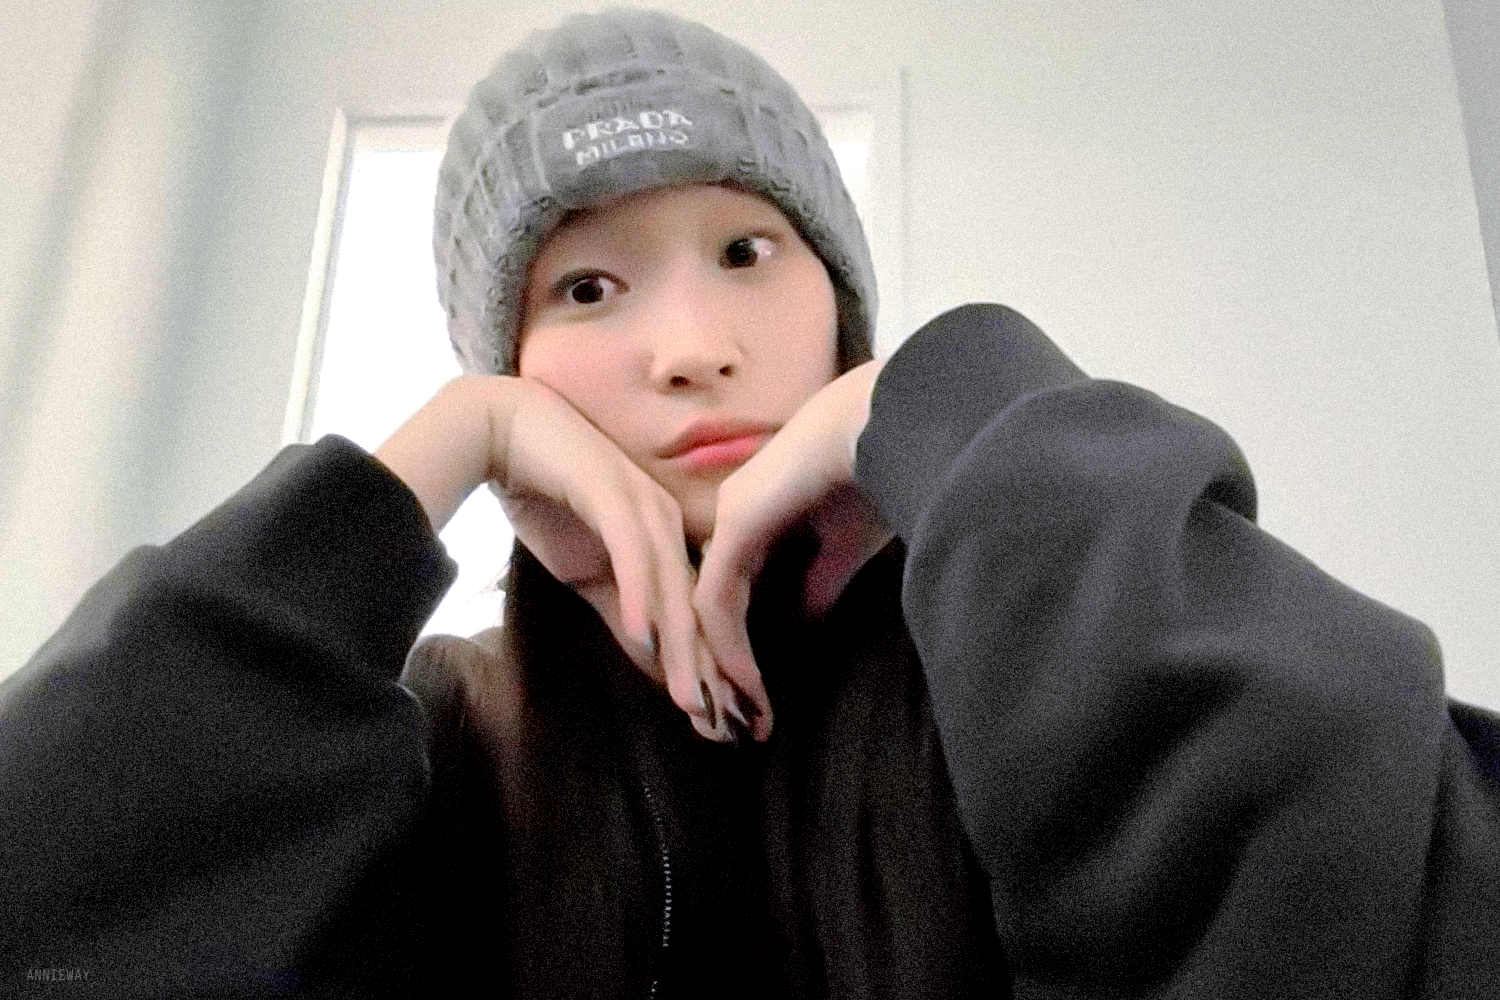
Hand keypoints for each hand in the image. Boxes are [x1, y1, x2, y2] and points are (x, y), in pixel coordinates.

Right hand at [374, 375, 728, 740]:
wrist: (499, 431)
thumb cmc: (546, 499)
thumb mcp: (587, 573)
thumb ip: (622, 614)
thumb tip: (654, 665)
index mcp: (666, 538)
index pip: (693, 613)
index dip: (707, 667)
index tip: (720, 722)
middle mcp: (665, 521)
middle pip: (693, 606)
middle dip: (708, 669)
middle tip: (721, 725)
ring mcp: (642, 503)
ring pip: (670, 586)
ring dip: (681, 646)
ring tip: (693, 699)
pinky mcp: (611, 492)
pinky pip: (631, 553)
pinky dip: (639, 597)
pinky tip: (644, 638)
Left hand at [693, 359, 892, 738]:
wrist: (891, 423)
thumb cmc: (880, 472)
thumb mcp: (844, 545)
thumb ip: (819, 581)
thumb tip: (806, 621)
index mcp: (754, 516)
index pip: (731, 594)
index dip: (736, 649)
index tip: (755, 702)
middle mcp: (732, 516)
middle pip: (707, 606)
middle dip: (715, 671)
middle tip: (725, 727)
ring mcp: (728, 518)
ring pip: (704, 609)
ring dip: (718, 670)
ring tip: (733, 720)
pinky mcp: (736, 526)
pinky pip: (717, 600)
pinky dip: (728, 648)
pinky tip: (745, 686)